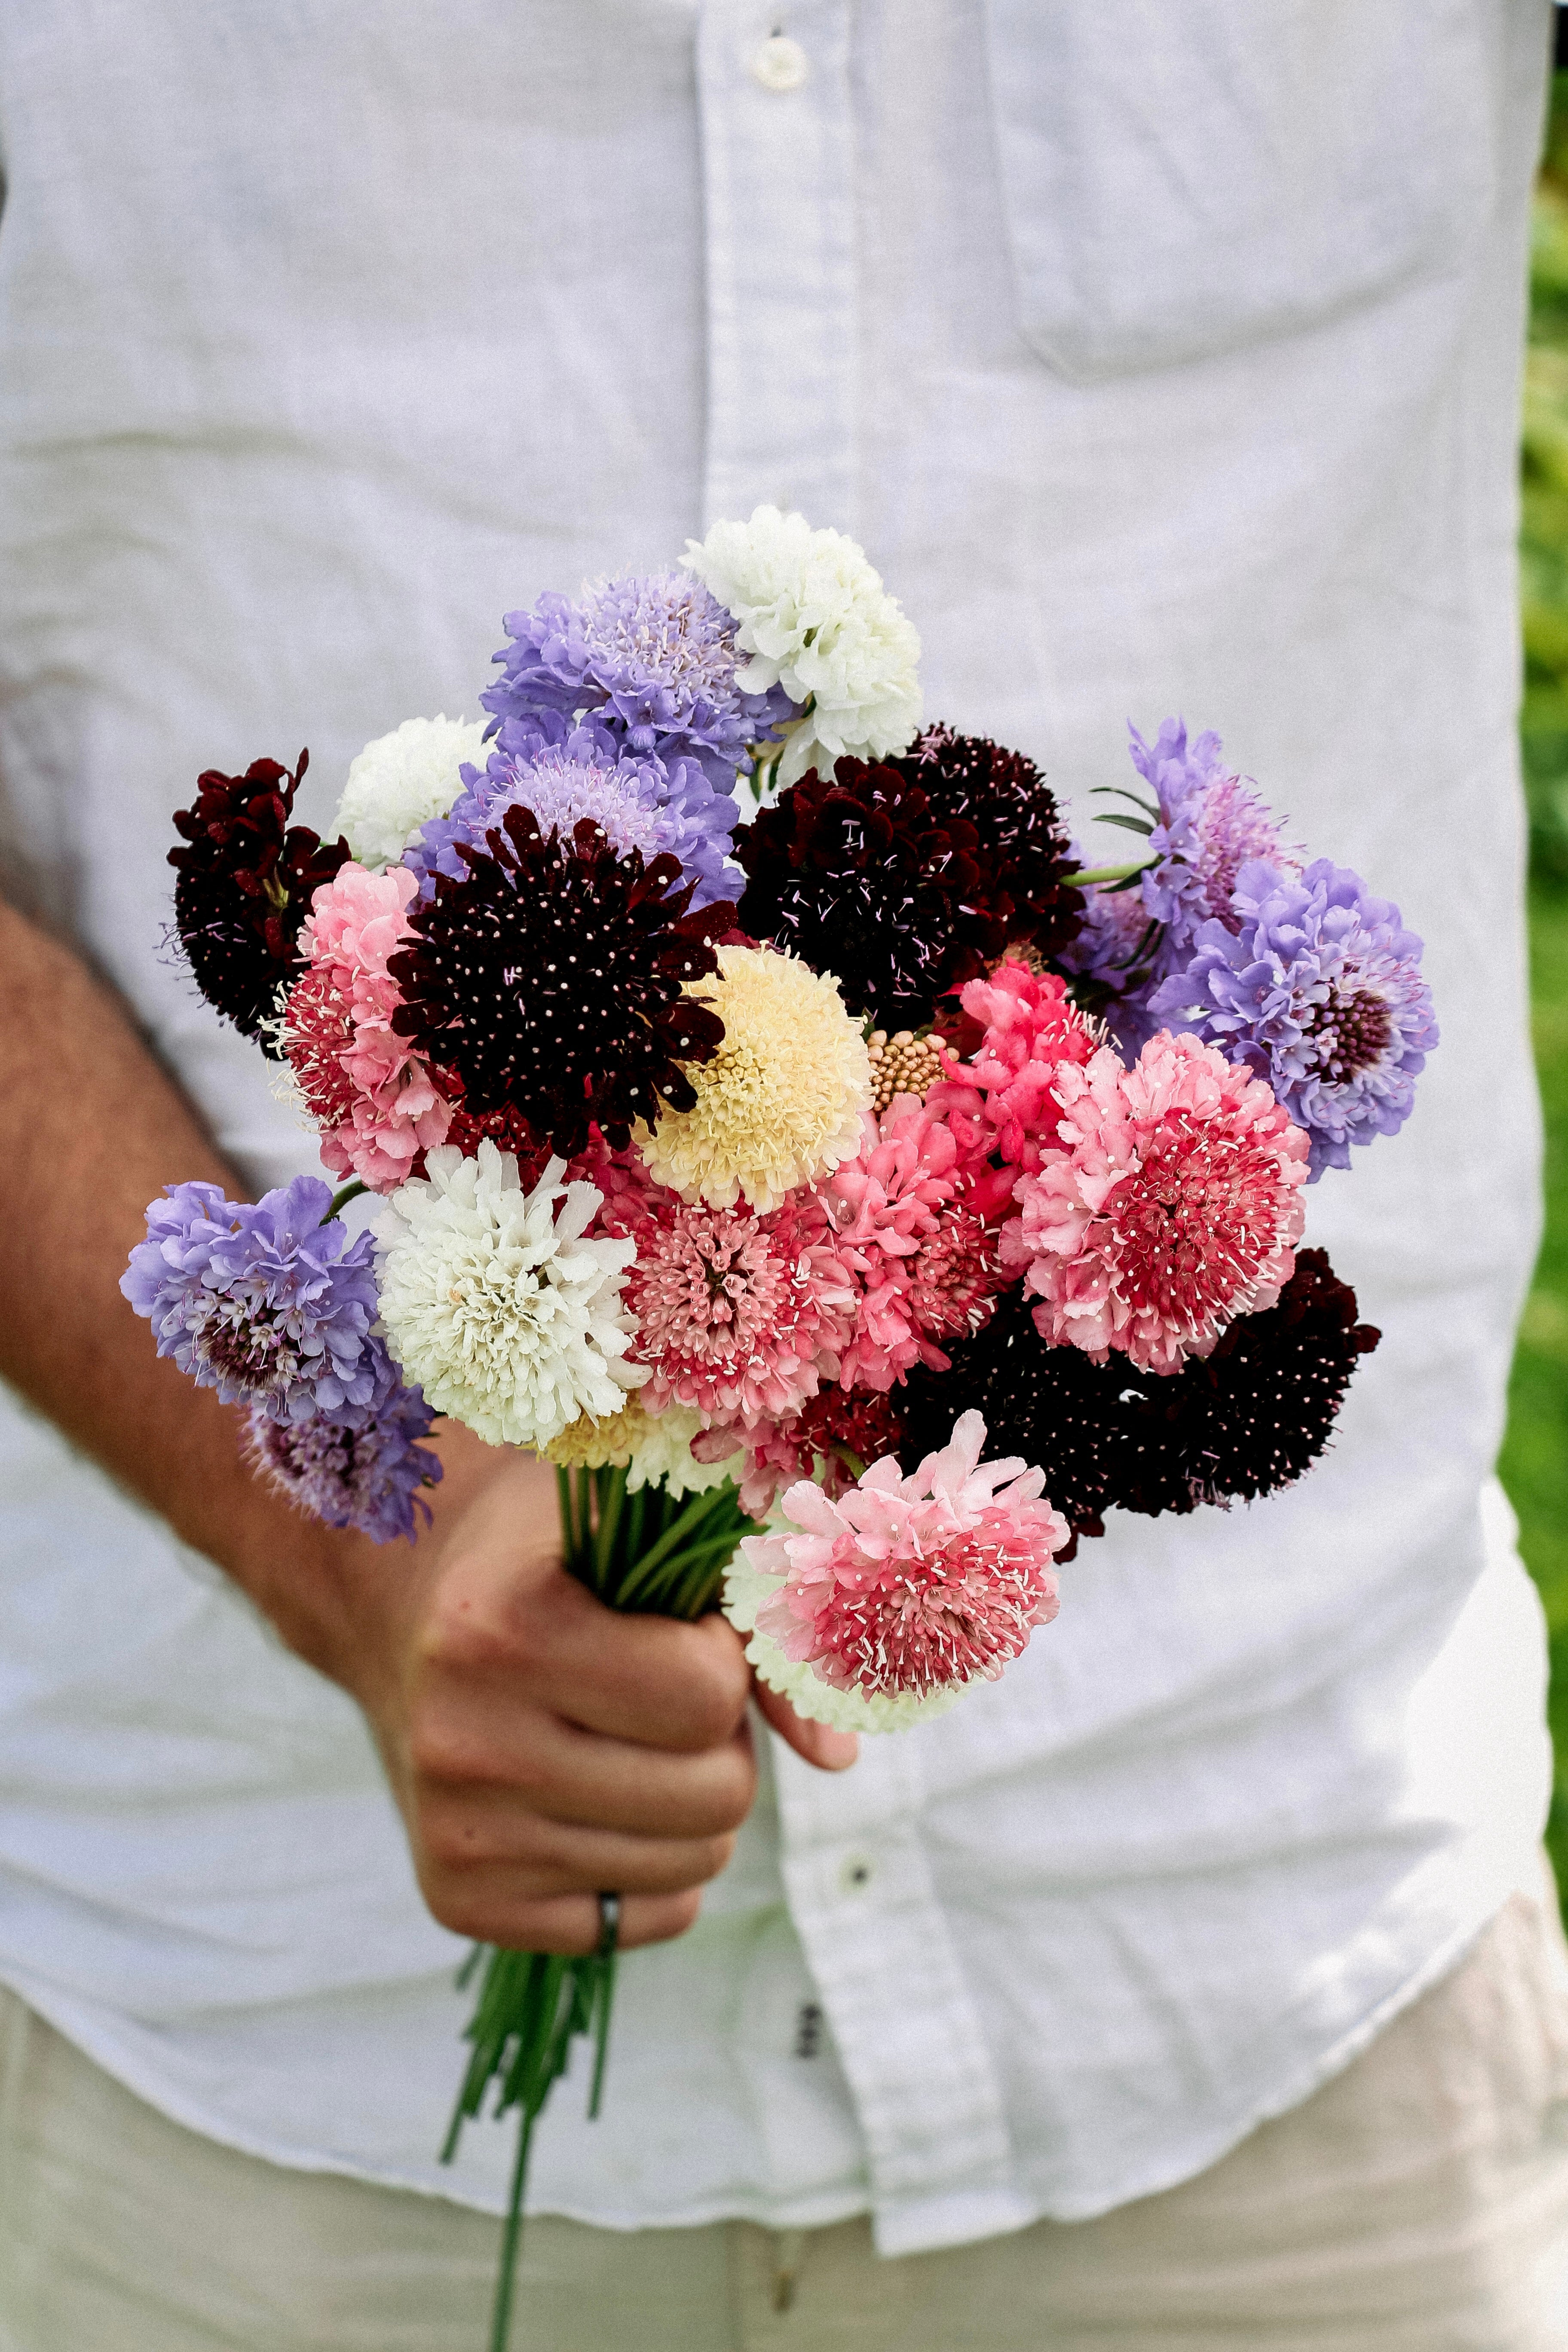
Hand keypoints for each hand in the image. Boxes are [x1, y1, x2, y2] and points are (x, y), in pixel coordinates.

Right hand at [347, 1449, 855, 1955]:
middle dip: (722, 1739)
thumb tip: (838, 1758)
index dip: (724, 1654)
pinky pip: (647, 1919)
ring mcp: (458, 1836)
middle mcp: (463, 1742)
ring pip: (693, 1865)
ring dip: (699, 1801)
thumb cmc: (553, 1558)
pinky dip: (660, 1865)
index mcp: (497, 1629)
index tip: (682, 1627)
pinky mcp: (462, 1904)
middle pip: (713, 1794)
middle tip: (668, 1693)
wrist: (404, 1609)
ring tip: (637, 1738)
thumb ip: (758, 1619)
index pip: (706, 1693)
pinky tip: (605, 1795)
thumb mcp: (645, 1536)